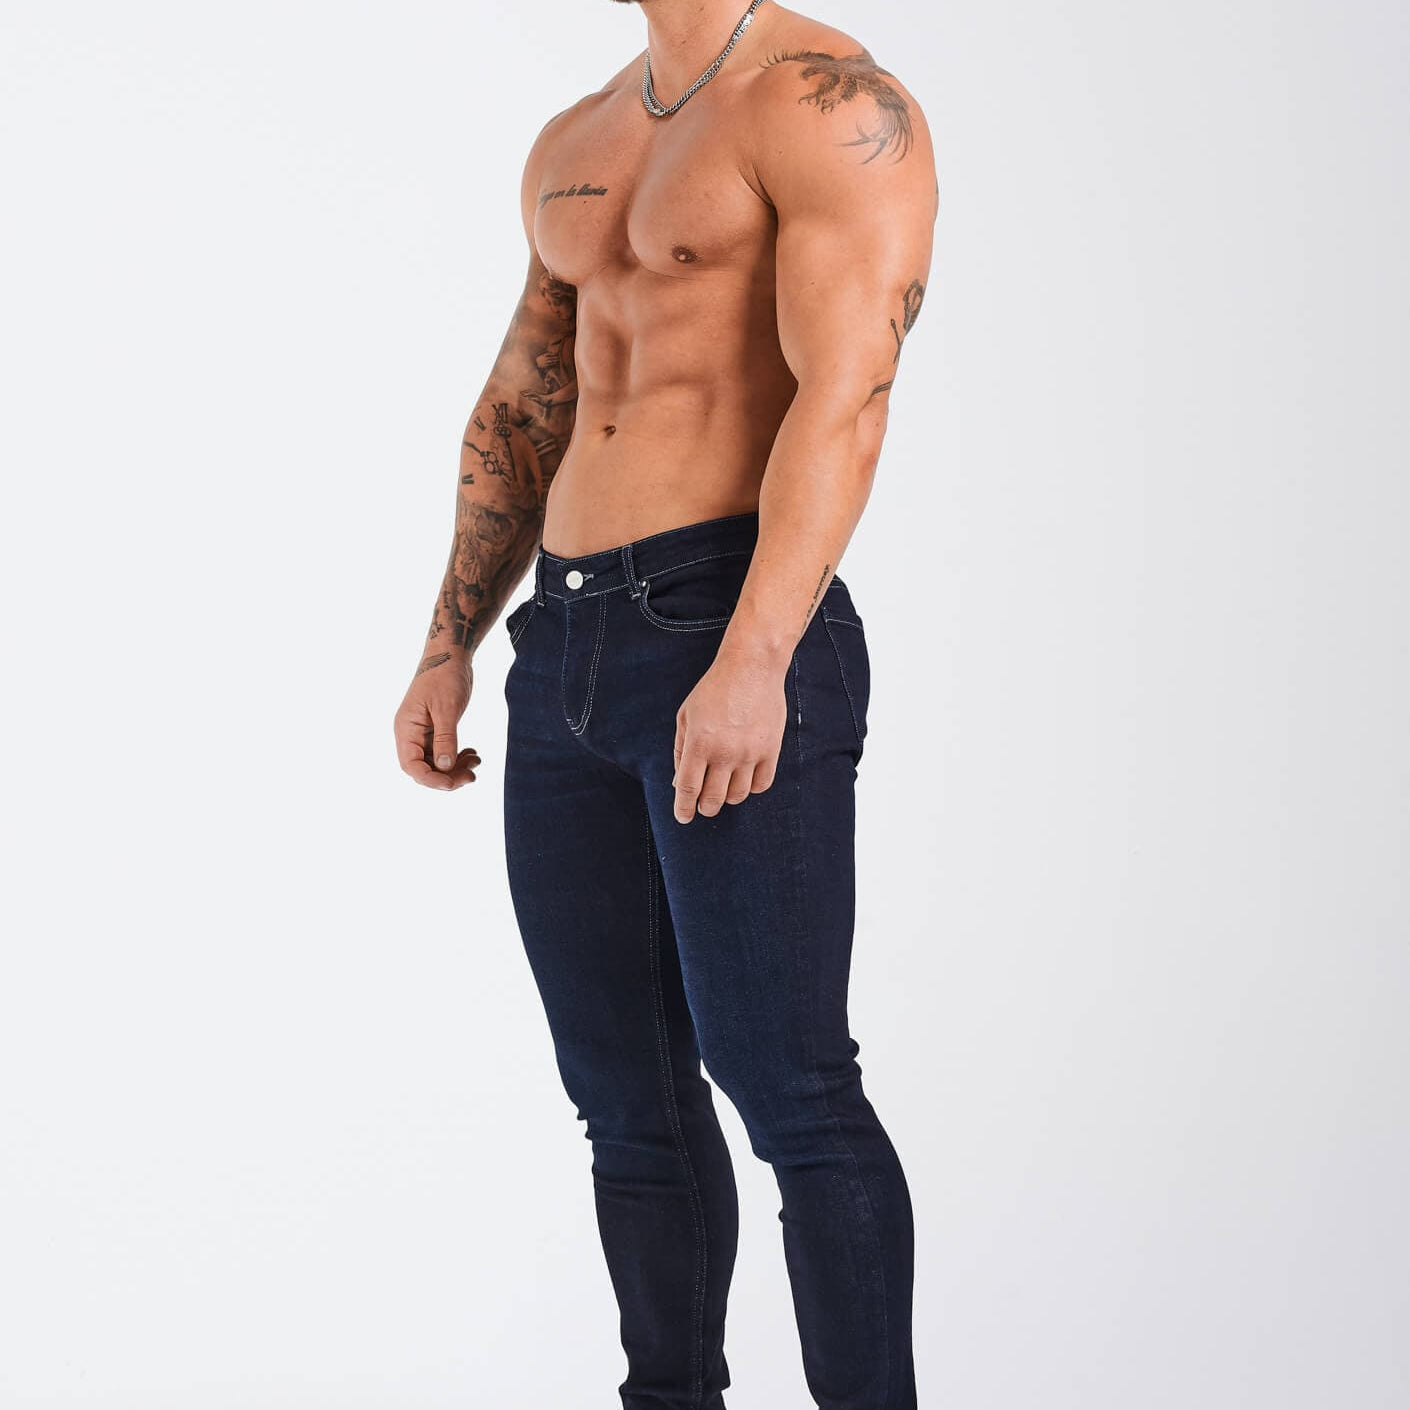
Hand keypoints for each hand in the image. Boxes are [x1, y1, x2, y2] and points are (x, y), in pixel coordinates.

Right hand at [395, 651, 480, 790]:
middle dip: (447, 776)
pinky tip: (472, 753)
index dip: (430, 779)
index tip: (451, 783)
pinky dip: (457, 757)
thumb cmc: (444, 676)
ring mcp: (423, 733)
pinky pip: (444, 752)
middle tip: (472, 776)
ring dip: (456, 767)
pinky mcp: (435, 730)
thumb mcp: (446, 708)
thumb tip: (445, 768)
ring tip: (476, 760)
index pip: (411, 766)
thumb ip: (445, 739)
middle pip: (424, 769)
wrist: (450, 654)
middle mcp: (411, 734)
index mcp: (406, 729)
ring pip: (436, 763)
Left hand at [673, 648, 787, 822]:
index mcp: (699, 744)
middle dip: (705, 807)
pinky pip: (762, 785)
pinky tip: (744, 778)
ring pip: (738, 796)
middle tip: (703, 805)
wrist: (752, 667)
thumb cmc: (714, 689)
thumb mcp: (686, 716)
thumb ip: (680, 750)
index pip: (688, 789)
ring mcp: (750, 753)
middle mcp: (724, 753)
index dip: (683, 808)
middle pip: (713, 799)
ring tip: (723, 787)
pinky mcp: (771, 750)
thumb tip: (678, 782)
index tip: (683, 817)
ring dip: (727, 797)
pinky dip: (751, 788)